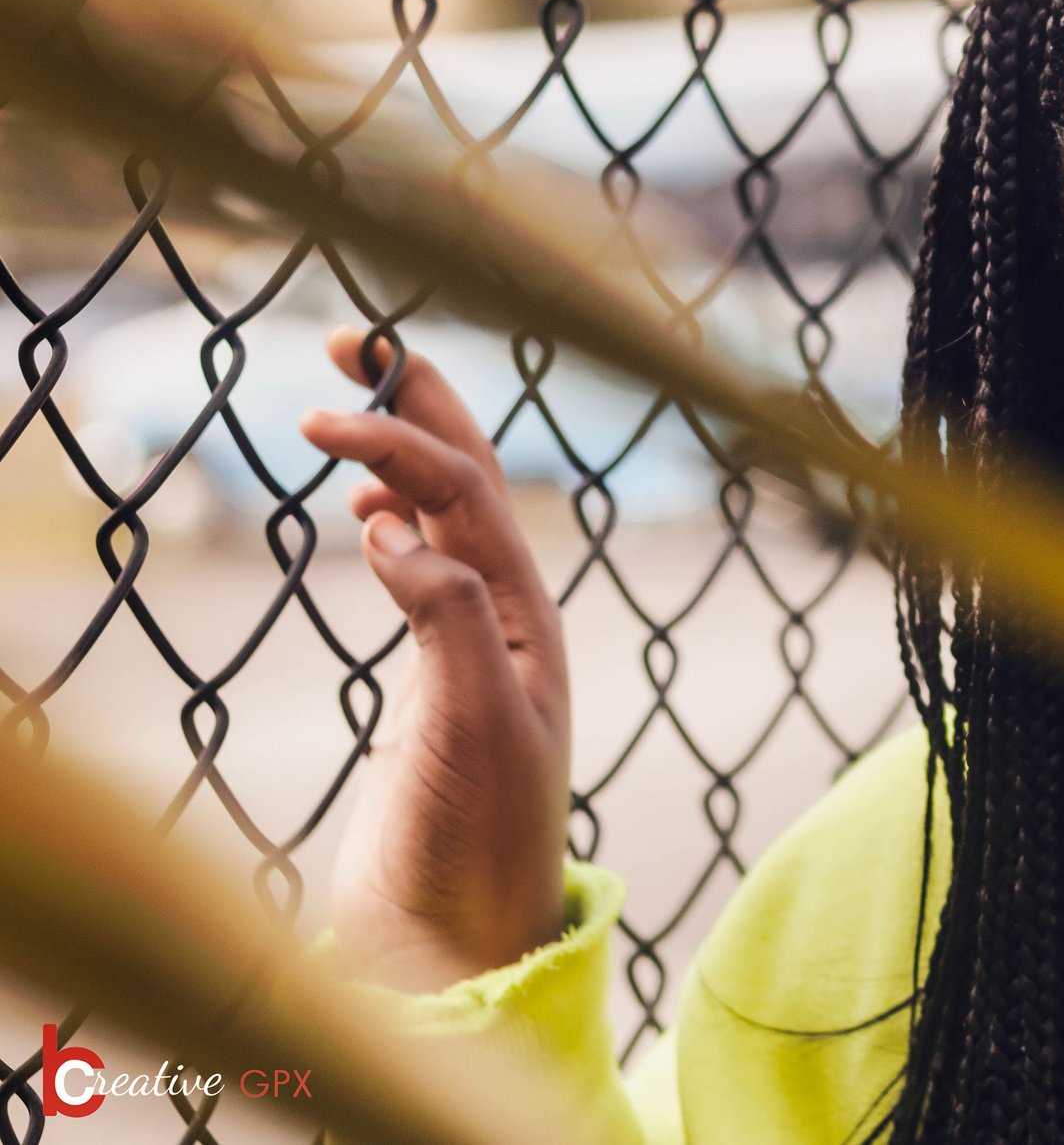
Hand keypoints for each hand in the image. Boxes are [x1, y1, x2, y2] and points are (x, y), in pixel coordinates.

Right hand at [300, 326, 571, 992]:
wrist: (459, 942)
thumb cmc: (478, 843)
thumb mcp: (475, 727)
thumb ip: (445, 621)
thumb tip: (396, 524)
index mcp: (526, 617)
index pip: (467, 494)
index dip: (402, 439)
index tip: (324, 415)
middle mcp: (506, 621)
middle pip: (469, 483)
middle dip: (420, 405)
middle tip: (356, 335)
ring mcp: (470, 649)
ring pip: (442, 520)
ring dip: (402, 454)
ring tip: (355, 401)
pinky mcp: (432, 685)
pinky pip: (422, 573)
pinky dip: (394, 525)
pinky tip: (370, 511)